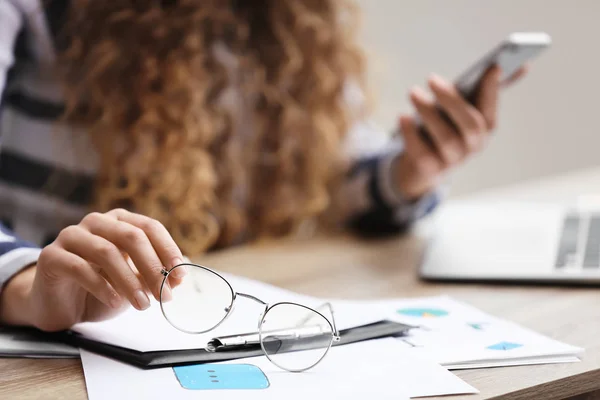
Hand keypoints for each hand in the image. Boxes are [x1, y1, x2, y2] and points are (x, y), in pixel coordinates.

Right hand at [0, 209, 184, 330]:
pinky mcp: (52, 256)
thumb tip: (179, 278)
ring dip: (129, 281)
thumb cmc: (101, 290)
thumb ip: (154, 277)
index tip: (180, 274)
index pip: (149, 227)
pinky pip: (81, 268)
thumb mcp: (134, 283)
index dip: (168, 249)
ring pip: (107, 252)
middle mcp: (96, 222)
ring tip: (142, 304)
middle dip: (152, 267)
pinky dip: (102, 287)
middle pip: (131, 236)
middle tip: (164, 294)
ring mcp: (72, 236)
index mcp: (120, 221)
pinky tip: (115, 302)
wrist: (60, 306)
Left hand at [395, 65, 527, 198]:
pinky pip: (422, 153)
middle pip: (470, 125)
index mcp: (485, 127)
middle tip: (432, 78)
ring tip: (413, 92)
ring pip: (446, 138)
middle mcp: (474, 146)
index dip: (493, 90)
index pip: (492, 108)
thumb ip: (469, 90)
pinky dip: (411, 134)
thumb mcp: (455, 109)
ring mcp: (453, 160)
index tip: (493, 67)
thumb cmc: (442, 127)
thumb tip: (491, 66)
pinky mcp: (430, 169)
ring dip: (428, 113)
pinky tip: (403, 116)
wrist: (421, 166)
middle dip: (452, 100)